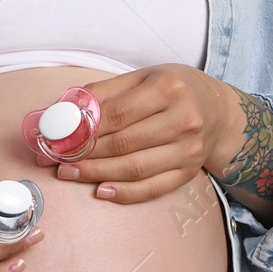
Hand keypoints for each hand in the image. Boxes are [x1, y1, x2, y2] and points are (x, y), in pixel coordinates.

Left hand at [36, 65, 244, 203]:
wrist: (218, 111)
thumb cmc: (173, 90)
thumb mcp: (142, 78)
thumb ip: (103, 93)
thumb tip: (62, 112)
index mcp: (169, 88)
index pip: (116, 114)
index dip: (82, 129)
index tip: (56, 137)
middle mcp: (183, 119)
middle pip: (123, 143)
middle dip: (83, 154)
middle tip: (54, 159)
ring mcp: (189, 150)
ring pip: (134, 168)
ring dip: (96, 174)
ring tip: (68, 173)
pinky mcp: (189, 172)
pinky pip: (153, 188)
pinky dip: (125, 193)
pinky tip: (100, 191)